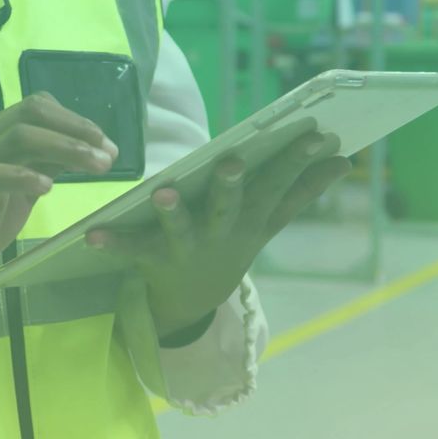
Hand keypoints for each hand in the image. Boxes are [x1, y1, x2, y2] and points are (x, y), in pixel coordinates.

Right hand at [0, 92, 117, 302]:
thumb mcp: (23, 186)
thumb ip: (46, 163)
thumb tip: (88, 149)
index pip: (38, 106)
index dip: (77, 120)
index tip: (107, 145)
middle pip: (33, 112)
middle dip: (77, 129)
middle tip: (109, 152)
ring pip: (21, 137)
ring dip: (65, 148)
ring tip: (96, 167)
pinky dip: (25, 176)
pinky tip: (48, 188)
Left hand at [87, 119, 350, 335]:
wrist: (195, 302)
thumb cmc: (233, 243)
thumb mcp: (269, 220)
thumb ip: (302, 190)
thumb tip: (344, 159)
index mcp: (251, 217)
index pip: (277, 184)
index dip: (297, 160)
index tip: (317, 135)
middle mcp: (222, 232)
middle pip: (229, 206)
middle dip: (230, 186)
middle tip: (231, 163)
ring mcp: (188, 248)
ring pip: (182, 229)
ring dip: (173, 212)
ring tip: (163, 194)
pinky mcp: (154, 259)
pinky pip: (132, 249)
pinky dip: (113, 242)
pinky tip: (93, 235)